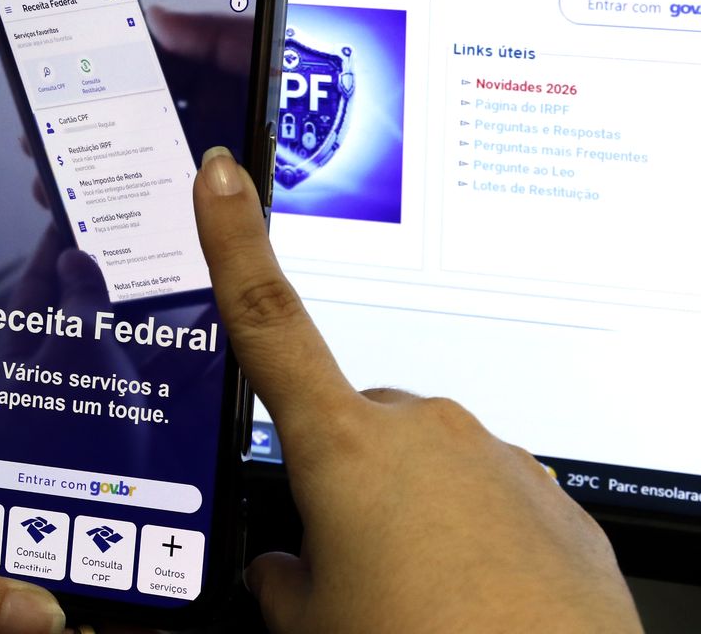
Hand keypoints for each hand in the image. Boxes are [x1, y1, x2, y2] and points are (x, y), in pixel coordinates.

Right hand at [191, 147, 640, 632]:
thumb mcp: (310, 624)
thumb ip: (281, 579)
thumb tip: (284, 570)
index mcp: (342, 446)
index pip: (266, 319)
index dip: (233, 241)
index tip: (219, 177)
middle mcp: (420, 431)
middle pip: (352, 427)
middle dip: (340, 480)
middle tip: (345, 563)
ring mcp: (493, 457)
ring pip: (422, 468)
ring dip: (406, 514)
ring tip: (411, 598)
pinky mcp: (548, 496)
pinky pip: (485, 498)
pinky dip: (466, 537)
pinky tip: (465, 598)